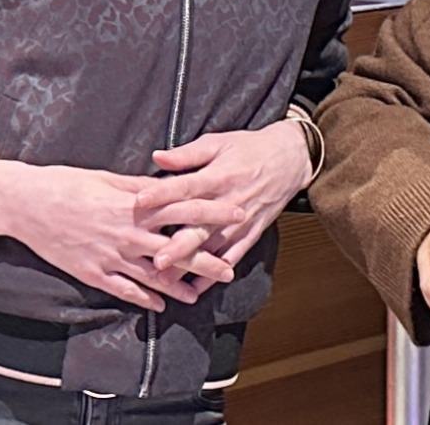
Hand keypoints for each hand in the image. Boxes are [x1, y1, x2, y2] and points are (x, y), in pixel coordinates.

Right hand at [0, 160, 244, 311]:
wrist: (26, 203)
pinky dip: (143, 299)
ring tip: (198, 296)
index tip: (239, 214)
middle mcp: (127, 232)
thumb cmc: (67, 183)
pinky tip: (159, 306)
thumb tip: (166, 185)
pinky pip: (123, 289)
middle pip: (176, 248)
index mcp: (135, 203)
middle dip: (206, 259)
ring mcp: (110, 255)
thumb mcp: (108, 177)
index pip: (185, 207)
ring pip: (153, 276)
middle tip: (230, 270)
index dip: (214, 212)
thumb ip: (140, 185)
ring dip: (178, 288)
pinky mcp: (91, 272)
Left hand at [137, 123, 313, 274]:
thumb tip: (157, 157)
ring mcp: (241, 221)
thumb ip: (188, 154)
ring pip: (213, 247)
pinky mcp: (251, 233)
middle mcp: (229, 202)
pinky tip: (196, 287)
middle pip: (200, 226)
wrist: (290, 160)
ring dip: (191, 265)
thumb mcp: (219, 142)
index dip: (163, 193)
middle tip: (156, 260)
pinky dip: (215, 273)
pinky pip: (232, 257)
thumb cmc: (249, 149)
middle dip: (178, 245)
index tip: (139, 201)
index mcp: (219, 175)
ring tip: (167, 281)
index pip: (187, 186)